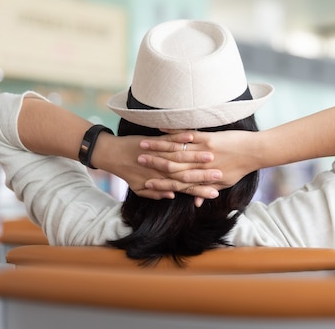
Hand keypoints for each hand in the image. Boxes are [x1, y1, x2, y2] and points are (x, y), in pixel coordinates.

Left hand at [99, 132, 220, 205]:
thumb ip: (154, 193)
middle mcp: (162, 170)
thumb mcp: (139, 186)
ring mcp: (159, 155)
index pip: (186, 188)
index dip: (202, 190)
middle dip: (206, 174)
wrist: (111, 156)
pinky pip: (171, 139)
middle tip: (222, 175)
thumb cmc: (126, 172)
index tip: (216, 192)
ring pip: (182, 156)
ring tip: (213, 156)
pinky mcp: (156, 142)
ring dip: (198, 157)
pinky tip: (195, 136)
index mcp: (160, 181)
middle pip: (188, 173)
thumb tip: (170, 196)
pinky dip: (182, 138)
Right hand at [137, 129, 261, 199]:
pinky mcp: (208, 138)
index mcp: (202, 178)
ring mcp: (203, 151)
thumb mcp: (223, 184)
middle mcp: (200, 166)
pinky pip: (187, 135)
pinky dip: (173, 133)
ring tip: (142, 146)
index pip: (176, 183)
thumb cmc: (239, 168)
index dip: (159, 183)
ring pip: (176, 151)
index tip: (145, 182)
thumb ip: (206, 191)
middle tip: (137, 162)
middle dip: (152, 164)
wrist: (254, 152)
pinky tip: (159, 129)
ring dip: (157, 148)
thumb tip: (195, 203)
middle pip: (171, 167)